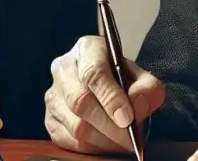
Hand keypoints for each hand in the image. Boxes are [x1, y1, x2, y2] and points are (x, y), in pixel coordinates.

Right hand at [44, 35, 165, 152]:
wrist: (111, 89)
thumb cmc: (124, 80)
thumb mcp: (143, 78)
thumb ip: (147, 89)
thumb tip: (136, 107)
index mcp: (87, 49)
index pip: (93, 72)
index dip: (110, 98)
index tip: (127, 118)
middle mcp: (64, 68)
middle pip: (79, 101)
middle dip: (108, 125)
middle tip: (130, 139)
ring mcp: (53, 95)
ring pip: (74, 125)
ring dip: (103, 140)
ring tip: (123, 142)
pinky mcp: (50, 120)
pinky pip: (69, 141)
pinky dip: (92, 148)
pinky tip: (107, 144)